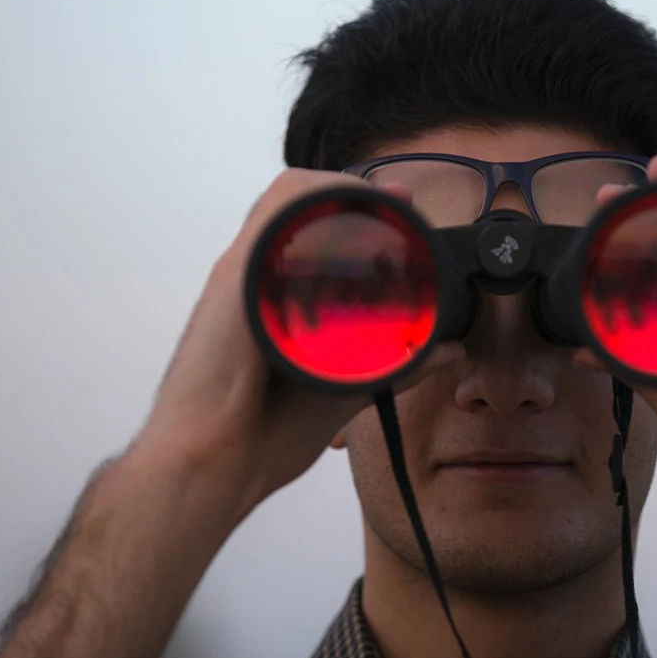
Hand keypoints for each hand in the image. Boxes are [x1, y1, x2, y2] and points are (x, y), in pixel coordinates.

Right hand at [131, 169, 461, 527]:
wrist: (207, 468)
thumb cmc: (257, 439)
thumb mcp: (344, 391)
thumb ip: (396, 366)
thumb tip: (449, 352)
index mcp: (268, 300)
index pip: (308, 230)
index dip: (355, 210)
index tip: (402, 214)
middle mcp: (252, 279)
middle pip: (297, 203)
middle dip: (352, 192)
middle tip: (399, 205)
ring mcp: (240, 276)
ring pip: (286, 198)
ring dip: (338, 189)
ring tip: (383, 201)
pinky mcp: (234, 280)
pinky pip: (272, 216)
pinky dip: (313, 199)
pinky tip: (349, 205)